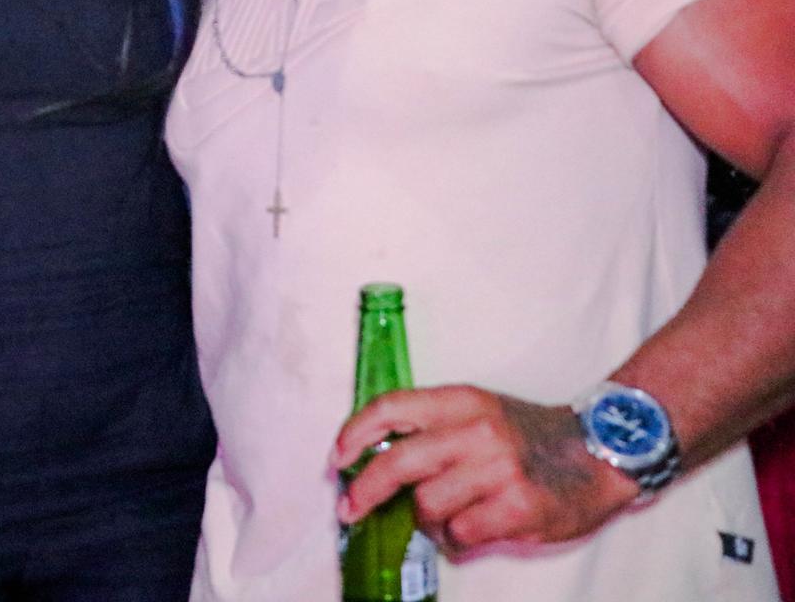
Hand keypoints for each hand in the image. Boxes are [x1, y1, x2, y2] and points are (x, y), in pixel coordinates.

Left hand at [334, 385, 639, 553]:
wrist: (603, 451)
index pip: (393, 407)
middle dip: (366, 489)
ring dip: (426, 521)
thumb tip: (375, 459)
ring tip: (445, 518)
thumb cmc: (530, 436)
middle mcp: (479, 430)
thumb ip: (434, 428)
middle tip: (350, 506)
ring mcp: (500, 469)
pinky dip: (456, 539)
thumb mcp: (481, 412)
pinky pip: (461, 533)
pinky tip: (471, 531)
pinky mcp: (520, 507)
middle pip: (400, 462)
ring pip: (428, 505)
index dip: (356, 432)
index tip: (338, 457)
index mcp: (463, 401)